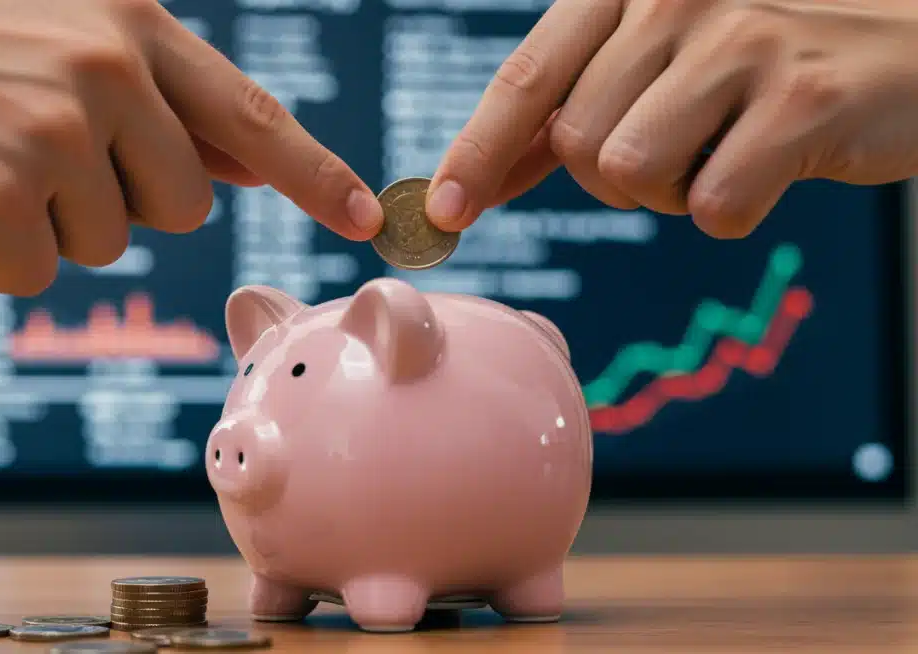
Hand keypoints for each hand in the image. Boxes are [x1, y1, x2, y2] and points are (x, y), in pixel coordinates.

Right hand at [0, 0, 382, 294]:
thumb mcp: (50, 34)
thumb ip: (151, 100)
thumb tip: (233, 170)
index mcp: (126, 21)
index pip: (248, 114)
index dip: (312, 174)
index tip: (363, 218)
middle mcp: (105, 70)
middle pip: (181, 204)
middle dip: (121, 198)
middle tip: (28, 146)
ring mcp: (51, 135)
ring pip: (107, 243)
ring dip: (46, 220)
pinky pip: (33, 274)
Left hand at [428, 0, 917, 237]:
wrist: (909, 47)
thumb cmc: (770, 60)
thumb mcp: (663, 57)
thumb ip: (574, 106)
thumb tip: (476, 179)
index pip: (528, 78)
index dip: (477, 151)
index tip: (445, 211)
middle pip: (577, 144)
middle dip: (612, 177)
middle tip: (681, 149)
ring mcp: (744, 43)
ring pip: (631, 173)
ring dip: (670, 191)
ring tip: (725, 148)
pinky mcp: (803, 100)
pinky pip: (713, 207)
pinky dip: (733, 210)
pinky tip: (772, 166)